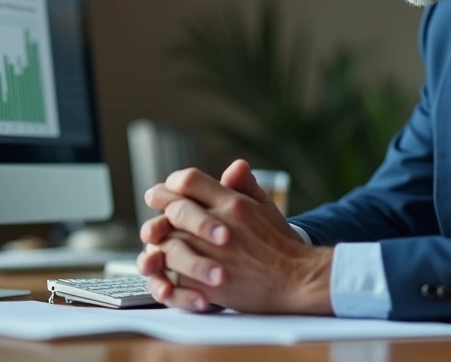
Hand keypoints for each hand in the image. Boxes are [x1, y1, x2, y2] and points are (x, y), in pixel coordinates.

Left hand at [136, 160, 332, 313]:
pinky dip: (164, 277)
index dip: (170, 184)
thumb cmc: (280, 243)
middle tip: (153, 218)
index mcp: (233, 204)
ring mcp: (213, 256)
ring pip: (168, 243)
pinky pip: (174, 278)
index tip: (163, 192)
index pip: (188, 181)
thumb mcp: (267, 207)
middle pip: (173, 211)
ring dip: (158, 245)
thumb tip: (234, 165)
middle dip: (158, 212)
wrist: (297, 280)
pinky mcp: (208, 285)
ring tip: (158, 248)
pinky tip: (165, 275)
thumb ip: (246, 185)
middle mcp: (220, 226)